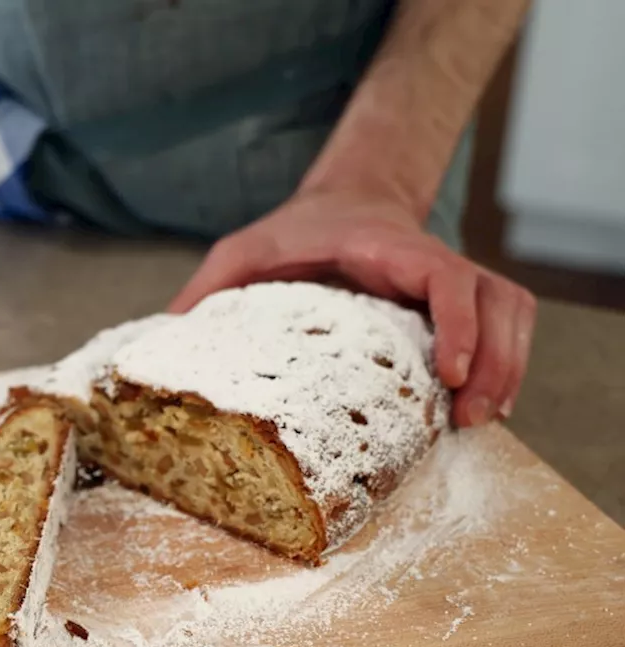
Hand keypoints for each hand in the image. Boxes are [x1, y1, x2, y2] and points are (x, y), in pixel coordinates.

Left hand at [169, 187, 535, 428]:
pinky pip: (505, 323)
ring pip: (509, 311)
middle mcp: (427, 261)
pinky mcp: (456, 299)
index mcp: (383, 247)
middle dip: (495, 359)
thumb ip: (208, 286)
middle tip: (470, 415)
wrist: (342, 200)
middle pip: (494, 298)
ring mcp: (448, 279)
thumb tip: (164, 335)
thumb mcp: (243, 249)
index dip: (455, 320)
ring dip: (508, 365)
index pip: (441, 274)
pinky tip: (487, 403)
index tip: (450, 369)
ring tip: (480, 419)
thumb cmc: (295, 231)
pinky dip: (508, 360)